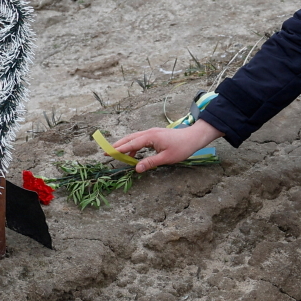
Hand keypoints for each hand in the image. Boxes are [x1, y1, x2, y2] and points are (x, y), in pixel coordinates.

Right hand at [107, 120, 222, 171]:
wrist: (194, 137)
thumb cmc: (182, 148)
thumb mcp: (166, 158)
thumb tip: (136, 169)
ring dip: (125, 145)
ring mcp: (152, 132)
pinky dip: (133, 145)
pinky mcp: (155, 135)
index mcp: (150, 137)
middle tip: (106, 152)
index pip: (131, 143)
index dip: (119, 149)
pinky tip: (133, 153)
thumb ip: (150, 163)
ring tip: (117, 153)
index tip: (108, 153)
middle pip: (130, 138)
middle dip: (118, 145)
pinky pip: (140, 139)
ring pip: (135, 138)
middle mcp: (149, 132)